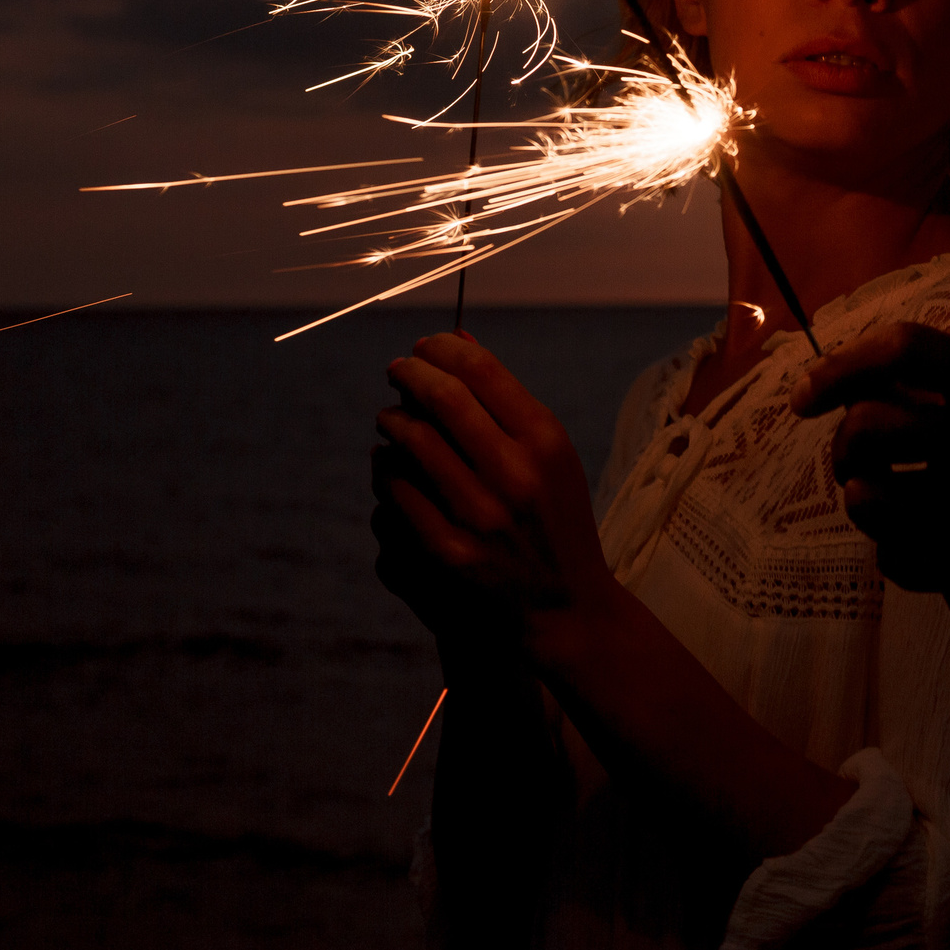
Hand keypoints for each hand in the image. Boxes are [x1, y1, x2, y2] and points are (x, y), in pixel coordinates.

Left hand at [373, 332, 621, 666]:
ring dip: (391, 422)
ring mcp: (477, 517)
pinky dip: (385, 473)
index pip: (479, 370)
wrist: (564, 611)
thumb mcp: (553, 456)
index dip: (439, 349)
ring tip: (392, 420)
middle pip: (438, 398)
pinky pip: (392, 494)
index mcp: (544, 441)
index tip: (422, 348)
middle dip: (407, 374)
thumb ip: (505, 401)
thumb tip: (454, 339)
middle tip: (397, 371)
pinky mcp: (444, 554)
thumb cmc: (554, 521)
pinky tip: (390, 468)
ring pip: (406, 443)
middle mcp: (513, 475)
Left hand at [791, 322, 949, 679]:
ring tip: (902, 524)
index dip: (842, 366)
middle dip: (842, 454)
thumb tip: (832, 389)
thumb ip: (931, 404)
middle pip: (871, 422)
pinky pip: (897, 556)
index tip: (803, 399)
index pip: (907, 345)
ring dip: (870, 518)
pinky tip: (934, 566)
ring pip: (873, 496)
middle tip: (858, 476)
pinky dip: (899, 564)